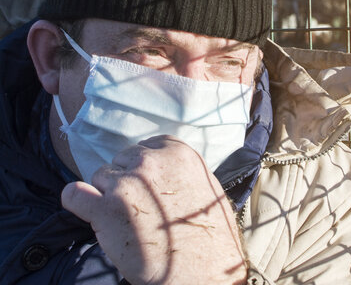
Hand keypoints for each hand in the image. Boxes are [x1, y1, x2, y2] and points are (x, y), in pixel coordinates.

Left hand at [61, 135, 246, 284]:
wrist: (202, 271)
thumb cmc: (210, 235)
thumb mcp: (206, 186)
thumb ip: (180, 170)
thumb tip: (161, 168)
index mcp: (178, 153)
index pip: (148, 145)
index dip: (146, 168)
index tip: (151, 186)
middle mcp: (150, 162)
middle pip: (122, 159)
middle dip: (128, 180)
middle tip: (141, 207)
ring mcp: (126, 184)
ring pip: (100, 176)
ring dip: (109, 195)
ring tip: (127, 220)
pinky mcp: (104, 210)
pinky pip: (73, 194)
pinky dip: (77, 201)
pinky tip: (89, 211)